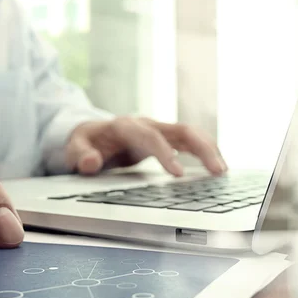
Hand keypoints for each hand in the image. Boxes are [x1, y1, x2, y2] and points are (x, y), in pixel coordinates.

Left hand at [66, 117, 226, 175]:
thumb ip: (80, 155)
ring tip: (223, 171)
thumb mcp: (74, 149)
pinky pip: (190, 141)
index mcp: (125, 126)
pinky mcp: (165, 137)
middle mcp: (146, 123)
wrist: (90, 133)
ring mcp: (158, 129)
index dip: (165, 153)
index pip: (149, 136)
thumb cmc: (84, 143)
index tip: (179, 173)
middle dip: (201, 148)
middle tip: (217, 171)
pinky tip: (217, 167)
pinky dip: (205, 151)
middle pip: (180, 129)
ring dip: (209, 149)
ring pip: (191, 133)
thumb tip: (90, 162)